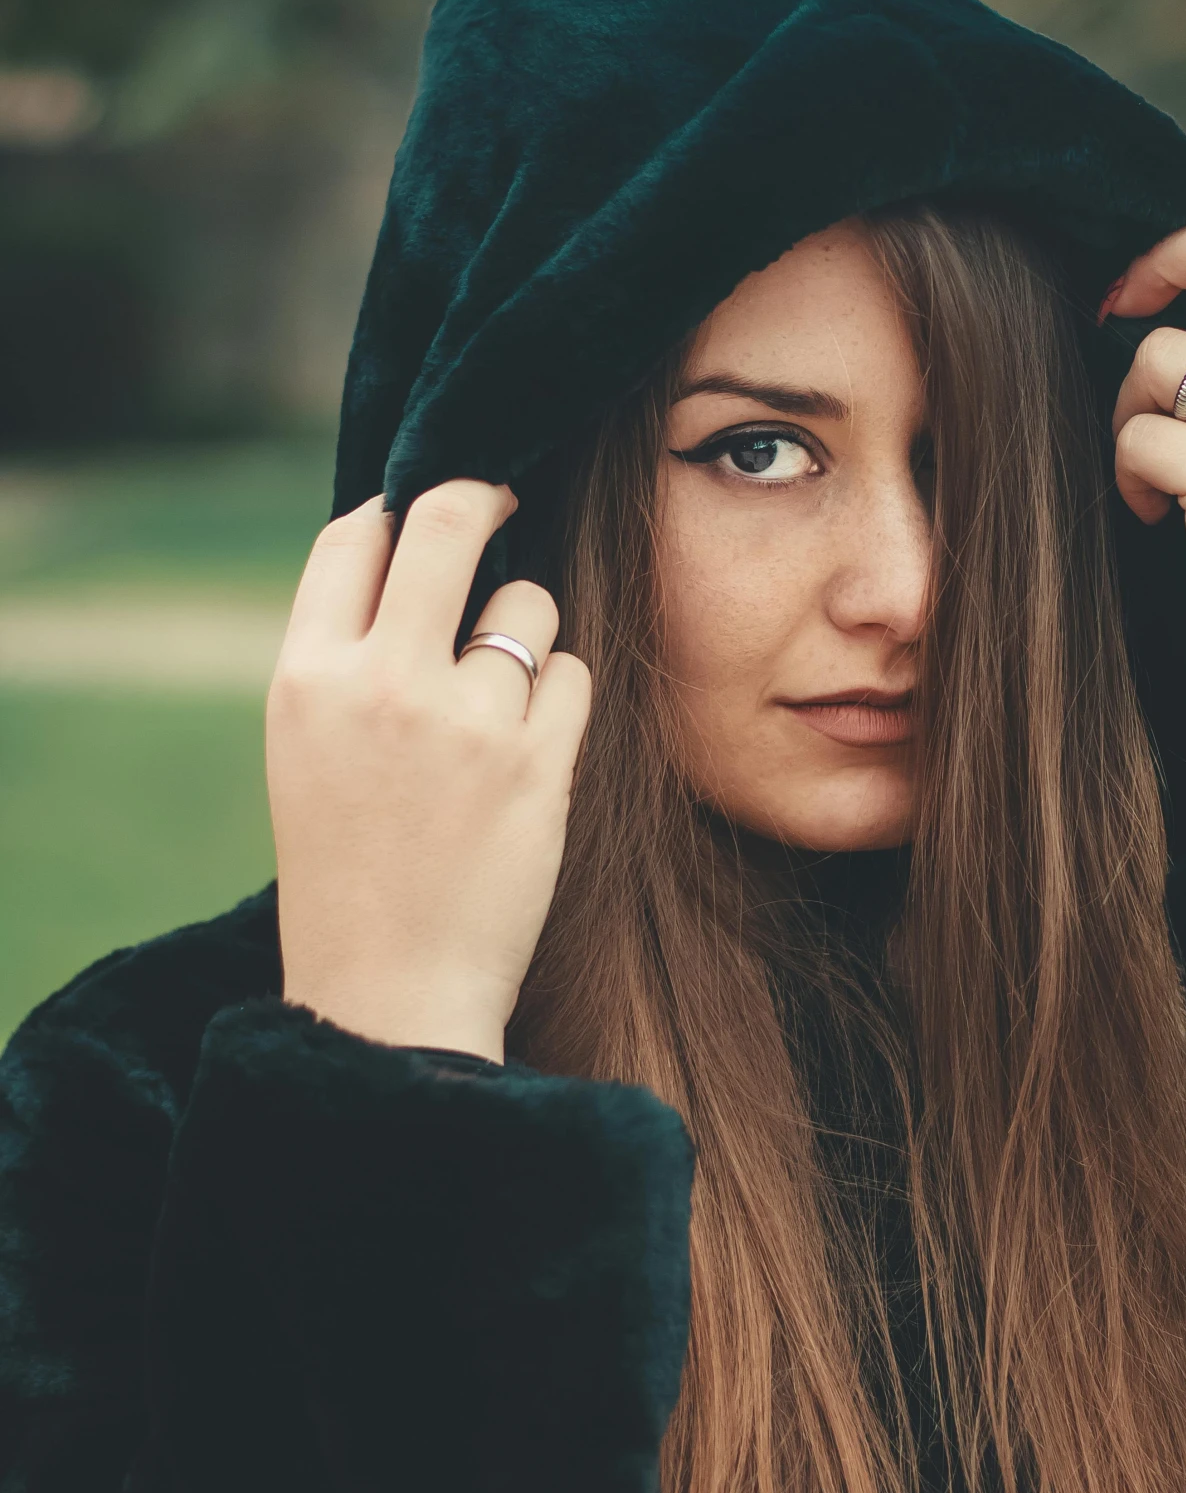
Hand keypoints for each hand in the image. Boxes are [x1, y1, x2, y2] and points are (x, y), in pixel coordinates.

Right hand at [266, 480, 591, 1059]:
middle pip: (449, 519)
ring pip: (530, 604)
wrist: (389, 993)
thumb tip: (412, 545)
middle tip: (506, 504)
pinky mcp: (536, 763)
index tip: (431, 518)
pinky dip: (561, 700)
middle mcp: (381, 683)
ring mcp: (464, 720)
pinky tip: (531, 747)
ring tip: (501, 697)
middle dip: (484, 500)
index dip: (399, 510)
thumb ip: (350, 653)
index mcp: (305, 677)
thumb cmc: (350, 866)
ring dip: (529, 634)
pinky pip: (574, 675)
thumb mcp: (307, 746)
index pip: (354, 535)